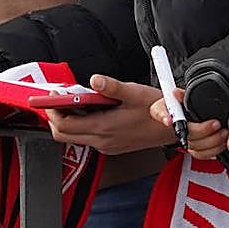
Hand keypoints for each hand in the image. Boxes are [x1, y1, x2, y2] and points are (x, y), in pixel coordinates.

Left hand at [46, 75, 169, 153]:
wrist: (177, 127)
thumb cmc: (158, 110)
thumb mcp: (135, 92)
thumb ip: (112, 87)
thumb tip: (95, 80)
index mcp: (104, 127)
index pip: (64, 126)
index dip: (52, 112)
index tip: (51, 98)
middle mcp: (102, 140)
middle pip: (63, 134)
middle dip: (55, 117)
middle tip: (56, 101)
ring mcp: (106, 146)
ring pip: (73, 138)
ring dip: (67, 122)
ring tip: (71, 104)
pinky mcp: (111, 146)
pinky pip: (87, 138)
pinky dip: (80, 126)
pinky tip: (88, 111)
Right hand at [149, 89, 225, 159]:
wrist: (170, 115)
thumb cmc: (171, 107)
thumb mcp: (171, 98)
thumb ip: (176, 95)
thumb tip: (176, 93)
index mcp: (174, 123)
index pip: (187, 130)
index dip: (202, 129)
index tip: (215, 123)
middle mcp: (181, 136)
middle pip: (195, 142)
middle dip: (211, 136)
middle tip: (223, 127)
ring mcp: (188, 143)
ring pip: (201, 151)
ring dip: (215, 143)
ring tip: (226, 133)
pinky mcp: (196, 149)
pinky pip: (204, 155)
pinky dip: (214, 150)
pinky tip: (222, 142)